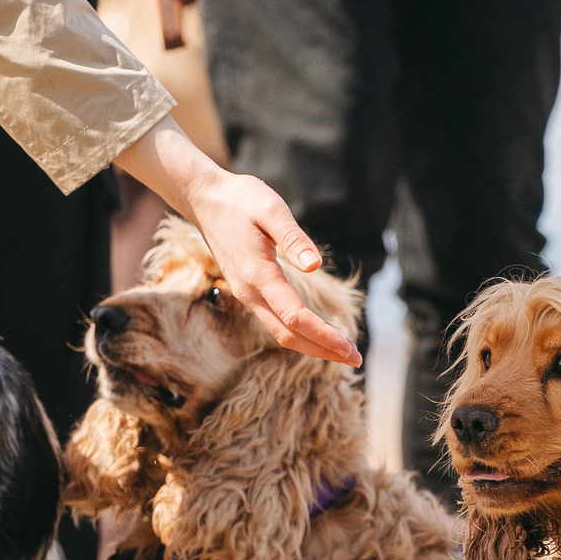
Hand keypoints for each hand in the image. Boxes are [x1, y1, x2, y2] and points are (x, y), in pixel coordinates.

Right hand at [114, 119, 360, 364]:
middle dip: (323, 350)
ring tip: (342, 351)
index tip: (349, 348)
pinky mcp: (249, 290)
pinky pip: (275, 322)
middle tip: (356, 359)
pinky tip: (318, 332)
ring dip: (312, 345)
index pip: (295, 317)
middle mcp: (250, 292)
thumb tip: (315, 265)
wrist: (204, 200)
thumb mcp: (270, 209)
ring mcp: (247, 294)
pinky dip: (299, 334)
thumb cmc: (239, 200)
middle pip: (289, 336)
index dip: (324, 335)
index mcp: (259, 275)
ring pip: (281, 333)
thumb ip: (293, 238)